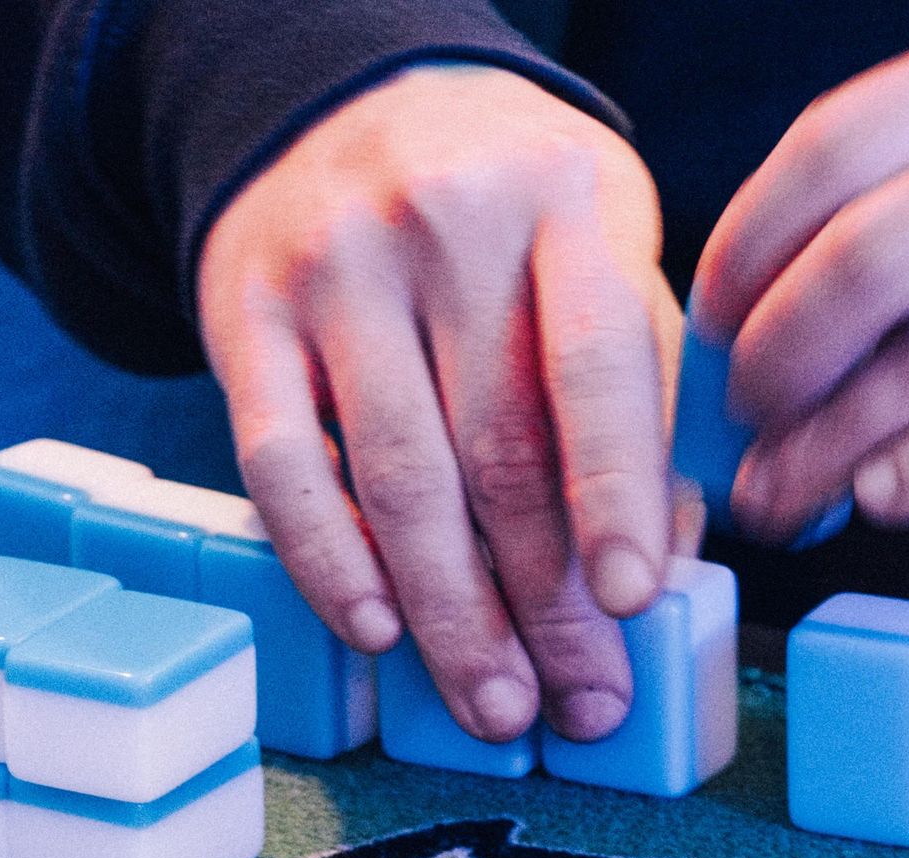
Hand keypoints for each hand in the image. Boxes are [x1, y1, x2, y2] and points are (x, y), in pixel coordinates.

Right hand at [198, 66, 682, 742]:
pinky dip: (328, 559)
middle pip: (499, 447)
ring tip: (494, 701)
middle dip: (545, 598)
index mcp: (567, 203)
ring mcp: (333, 267)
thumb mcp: (606, 255)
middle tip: (581, 698)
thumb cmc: (515, 214)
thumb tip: (664, 559)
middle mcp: (446, 223)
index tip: (633, 599)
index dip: (616, 495)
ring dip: (450, 612)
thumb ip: (640, 392)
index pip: (597, 365)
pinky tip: (376, 629)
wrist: (359, 105)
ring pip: (397, 475)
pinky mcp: (245, 313)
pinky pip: (279, 462)